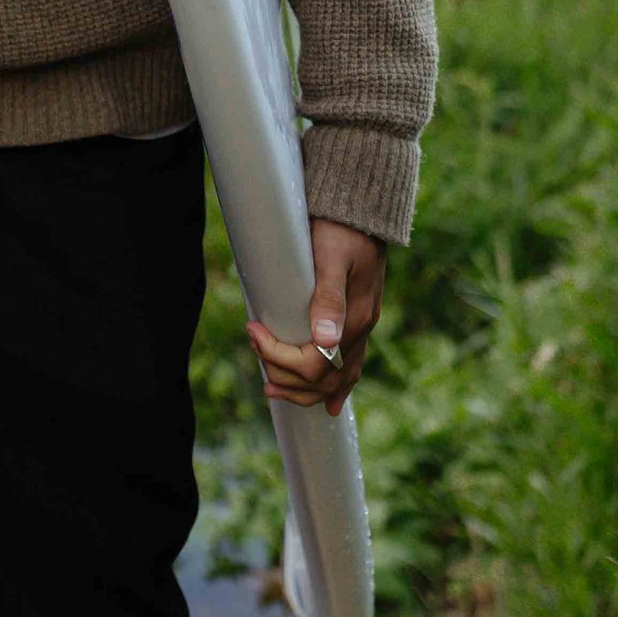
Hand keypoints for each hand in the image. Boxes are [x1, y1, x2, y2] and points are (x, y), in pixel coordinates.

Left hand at [247, 218, 384, 419]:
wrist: (366, 211)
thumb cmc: (343, 229)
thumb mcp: (332, 257)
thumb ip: (329, 297)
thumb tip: (325, 341)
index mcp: (352, 320)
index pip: (312, 364)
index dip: (277, 354)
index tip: (251, 331)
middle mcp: (359, 331)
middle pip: (322, 380)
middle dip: (283, 373)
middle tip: (254, 349)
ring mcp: (362, 329)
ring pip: (337, 381)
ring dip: (304, 391)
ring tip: (273, 387)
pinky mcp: (358, 322)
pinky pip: (351, 368)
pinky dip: (339, 389)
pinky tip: (332, 404)